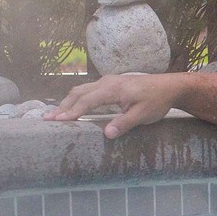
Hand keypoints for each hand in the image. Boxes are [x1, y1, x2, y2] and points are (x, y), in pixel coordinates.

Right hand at [48, 73, 182, 138]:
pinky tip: (72, 107)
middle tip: (47, 119)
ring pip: (81, 90)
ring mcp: (107, 81)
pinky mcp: (110, 84)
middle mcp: (106, 82)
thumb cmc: (156, 101)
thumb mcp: (143, 115)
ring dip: (67, 102)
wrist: (168, 86)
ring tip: (55, 115)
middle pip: (78, 93)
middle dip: (62, 106)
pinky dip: (76, 99)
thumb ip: (125, 123)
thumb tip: (107, 133)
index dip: (72, 111)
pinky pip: (88, 90)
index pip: (87, 101)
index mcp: (113, 89)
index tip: (58, 121)